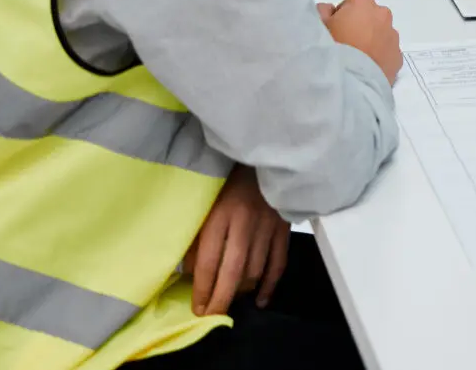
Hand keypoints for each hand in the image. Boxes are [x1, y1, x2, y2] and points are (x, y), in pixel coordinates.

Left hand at [185, 165, 289, 315]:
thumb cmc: (228, 183)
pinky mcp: (284, 228)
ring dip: (242, 290)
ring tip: (231, 301)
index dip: (203, 289)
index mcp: (220, 216)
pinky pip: (278, 263)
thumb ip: (198, 238)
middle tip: (212, 316)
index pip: (209, 261)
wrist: (264, 159)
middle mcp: (244, 224)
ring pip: (256, 270)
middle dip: (221, 299)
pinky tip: (260, 299)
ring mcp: (267, 227)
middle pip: (233, 271)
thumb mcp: (205, 205)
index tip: (197, 308)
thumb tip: (192, 274)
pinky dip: (270, 285)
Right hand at [323, 0, 401, 82]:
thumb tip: (330, 10)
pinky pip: (387, 52)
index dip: (343, 15)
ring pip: (381, 34)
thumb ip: (323, 10)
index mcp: (363, 3)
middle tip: (346, 43)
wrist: (350, 80)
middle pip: (371, 17)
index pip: (353, 2)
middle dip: (361, 26)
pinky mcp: (398, 57)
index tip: (335, 29)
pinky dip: (380, 56)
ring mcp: (393, 37)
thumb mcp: (317, 24)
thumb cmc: (331, 47)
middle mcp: (383, 15)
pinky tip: (367, 68)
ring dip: (372, 41)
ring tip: (357, 57)